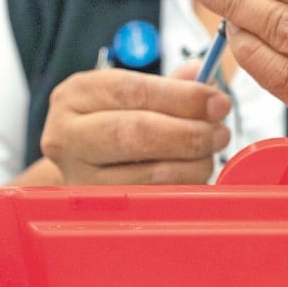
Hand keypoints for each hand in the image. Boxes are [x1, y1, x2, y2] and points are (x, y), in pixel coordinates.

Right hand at [40, 62, 230, 184]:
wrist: (83, 166)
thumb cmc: (114, 122)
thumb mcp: (133, 93)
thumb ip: (171, 83)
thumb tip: (206, 74)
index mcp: (77, 95)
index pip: (132, 91)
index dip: (181, 97)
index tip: (217, 101)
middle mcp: (67, 136)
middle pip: (133, 133)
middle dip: (187, 133)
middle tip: (220, 132)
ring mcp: (78, 178)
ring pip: (145, 174)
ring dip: (191, 163)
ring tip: (210, 152)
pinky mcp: (98, 211)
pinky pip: (151, 201)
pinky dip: (182, 186)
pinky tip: (194, 172)